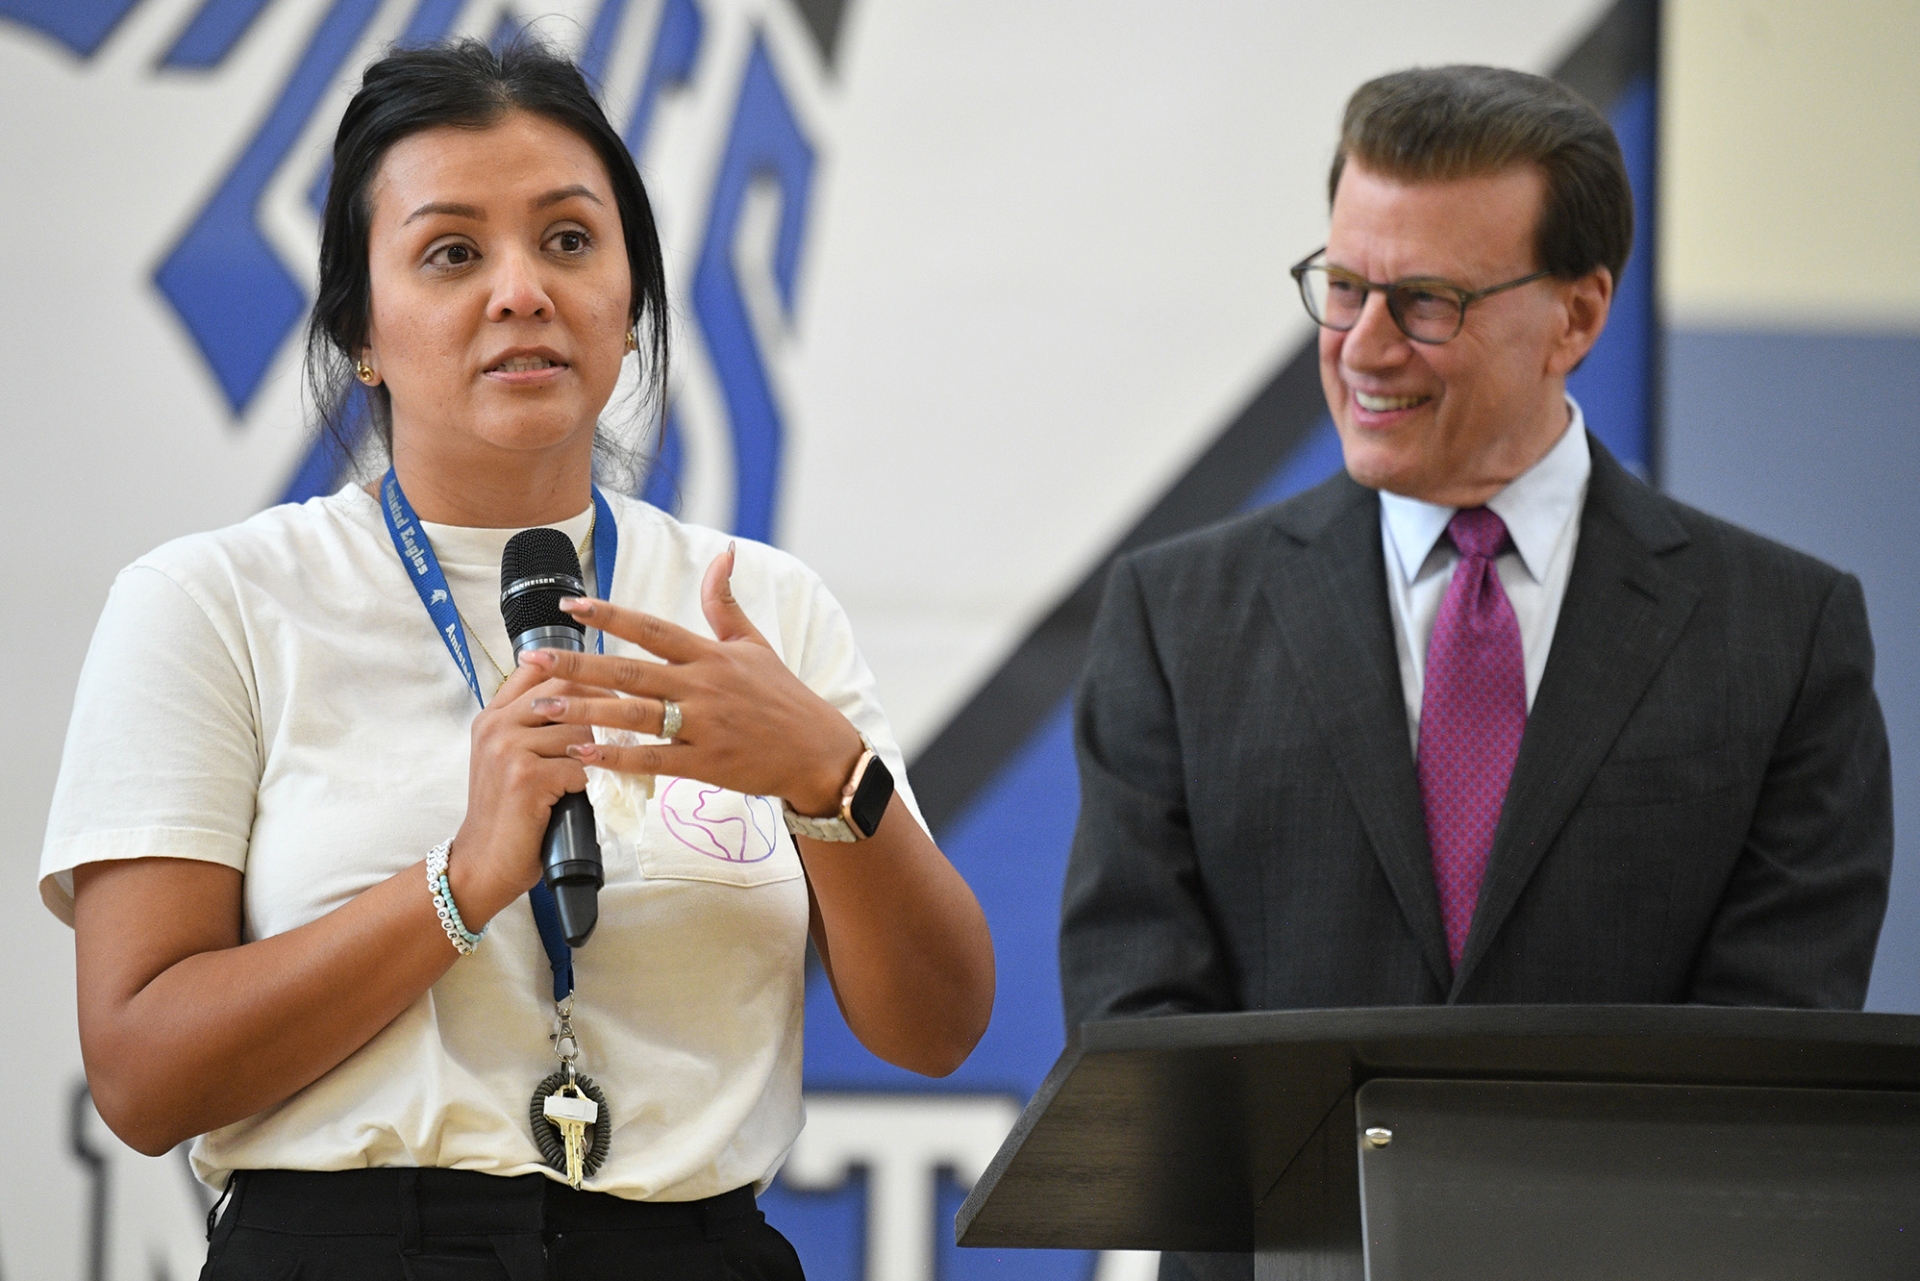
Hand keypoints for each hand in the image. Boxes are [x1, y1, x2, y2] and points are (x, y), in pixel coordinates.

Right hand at [450, 659, 601, 926]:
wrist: (484, 863)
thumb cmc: (509, 815)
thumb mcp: (511, 761)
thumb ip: (536, 730)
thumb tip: (593, 704)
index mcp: (493, 716)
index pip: (540, 670)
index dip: (581, 672)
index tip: (610, 689)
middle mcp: (497, 725)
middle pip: (566, 690)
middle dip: (605, 704)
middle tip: (632, 720)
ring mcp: (508, 749)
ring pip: (579, 729)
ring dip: (608, 746)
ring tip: (626, 758)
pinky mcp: (525, 777)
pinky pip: (580, 765)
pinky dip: (599, 777)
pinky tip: (605, 787)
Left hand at [522, 544, 863, 815]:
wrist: (817, 751)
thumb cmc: (783, 696)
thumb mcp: (755, 644)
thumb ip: (726, 602)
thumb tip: (724, 552)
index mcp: (710, 655)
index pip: (652, 629)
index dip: (610, 616)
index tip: (571, 607)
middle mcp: (703, 687)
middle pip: (631, 672)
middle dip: (580, 665)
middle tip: (534, 659)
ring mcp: (704, 726)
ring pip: (635, 716)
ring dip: (586, 711)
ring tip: (542, 707)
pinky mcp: (706, 764)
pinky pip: (654, 760)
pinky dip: (617, 758)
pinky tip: (582, 754)